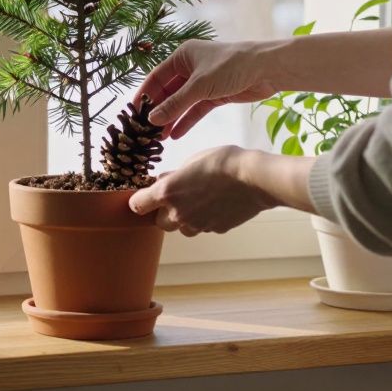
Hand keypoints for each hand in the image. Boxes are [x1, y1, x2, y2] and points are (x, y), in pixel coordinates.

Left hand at [128, 146, 277, 235]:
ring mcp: (197, 225)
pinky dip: (205, 219)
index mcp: (167, 192)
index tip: (145, 196)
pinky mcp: (215, 230)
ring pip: (182, 228)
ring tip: (200, 200)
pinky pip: (203, 227)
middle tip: (177, 197)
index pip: (137, 205)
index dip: (139, 201)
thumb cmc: (223, 162)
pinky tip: (217, 204)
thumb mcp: (192, 160)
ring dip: (185, 218)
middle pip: (159, 223)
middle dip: (164, 212)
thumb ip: (173, 175)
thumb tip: (163, 180)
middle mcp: (178, 213)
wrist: (254, 179)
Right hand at [135, 39, 277, 138]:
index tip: (132, 114)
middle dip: (157, 111)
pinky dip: (186, 121)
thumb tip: (152, 119)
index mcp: (182, 56)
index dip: (143, 96)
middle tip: (145, 130)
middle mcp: (190, 68)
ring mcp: (202, 82)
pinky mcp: (215, 95)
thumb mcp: (199, 86)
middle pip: (167, 92)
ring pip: (181, 103)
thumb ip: (175, 104)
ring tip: (158, 138)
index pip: (155, 78)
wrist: (267, 69)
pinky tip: (176, 134)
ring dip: (171, 119)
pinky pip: (195, 110)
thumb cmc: (231, 66)